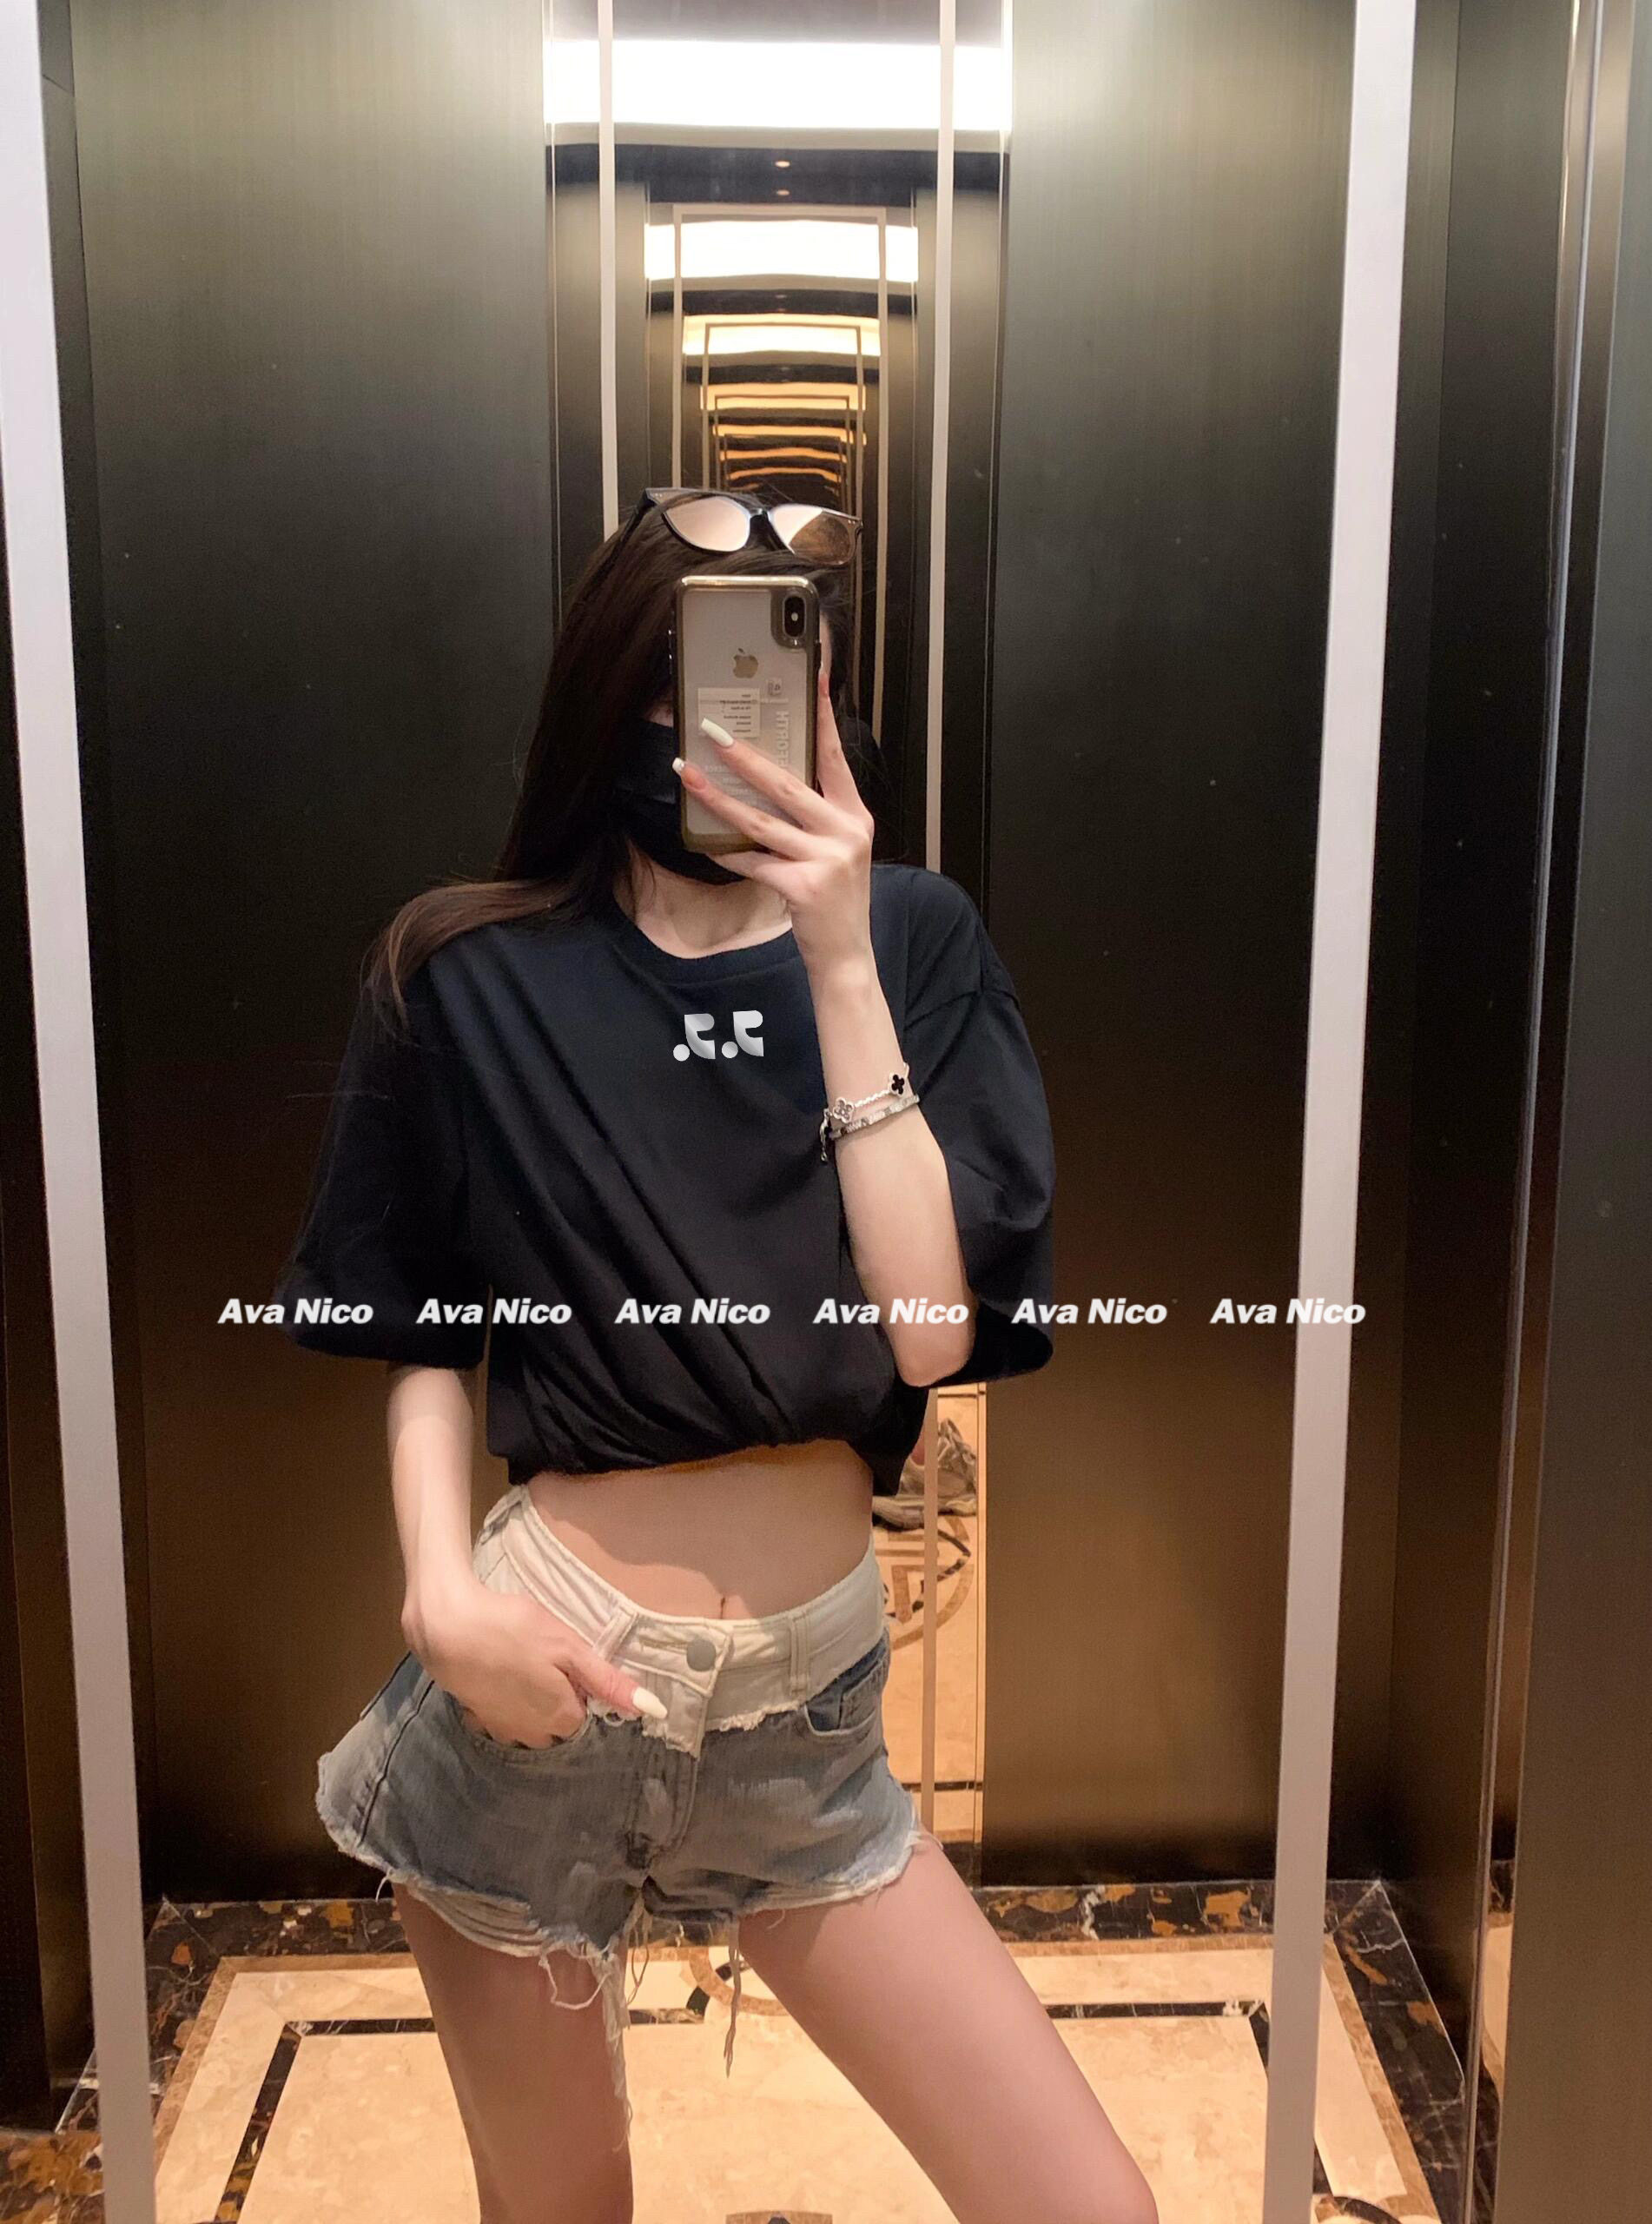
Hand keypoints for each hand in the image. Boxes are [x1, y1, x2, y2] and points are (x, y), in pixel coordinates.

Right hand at [412, 1580, 661, 1748]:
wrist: (448, 1628)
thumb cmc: (514, 1631)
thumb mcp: (569, 1648)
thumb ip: (608, 1682)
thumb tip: (653, 1710)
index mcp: (562, 1720)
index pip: (589, 1714)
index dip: (582, 1687)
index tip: (568, 1662)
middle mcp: (534, 1736)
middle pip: (561, 1723)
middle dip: (560, 1698)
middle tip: (546, 1660)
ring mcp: (503, 1731)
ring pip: (533, 1725)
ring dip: (534, 1704)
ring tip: (524, 1666)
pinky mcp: (478, 1720)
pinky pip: (504, 1720)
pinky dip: (506, 1702)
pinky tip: (500, 1676)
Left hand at [674, 664, 875, 977]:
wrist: (846, 954)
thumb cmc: (835, 899)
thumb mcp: (837, 850)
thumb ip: (816, 817)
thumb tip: (768, 779)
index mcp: (854, 816)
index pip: (834, 757)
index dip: (822, 717)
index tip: (813, 677)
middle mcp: (845, 832)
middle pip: (787, 783)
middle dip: (745, 754)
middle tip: (713, 729)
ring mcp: (826, 859)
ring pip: (760, 820)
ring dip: (718, 795)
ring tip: (687, 772)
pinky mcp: (802, 886)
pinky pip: (751, 860)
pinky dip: (724, 851)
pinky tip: (701, 840)